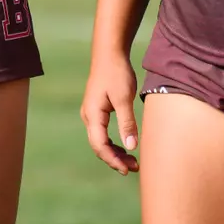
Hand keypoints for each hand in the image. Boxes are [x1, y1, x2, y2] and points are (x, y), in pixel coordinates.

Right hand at [80, 52, 140, 174]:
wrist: (110, 53)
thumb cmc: (117, 73)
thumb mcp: (124, 98)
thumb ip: (127, 122)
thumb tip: (131, 147)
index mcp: (92, 115)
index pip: (100, 145)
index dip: (113, 160)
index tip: (127, 170)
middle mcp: (89, 117)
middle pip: (99, 146)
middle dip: (115, 159)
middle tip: (134, 168)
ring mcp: (92, 114)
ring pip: (101, 141)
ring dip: (115, 152)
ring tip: (133, 161)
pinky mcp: (98, 111)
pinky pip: (103, 133)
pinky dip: (114, 143)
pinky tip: (126, 147)